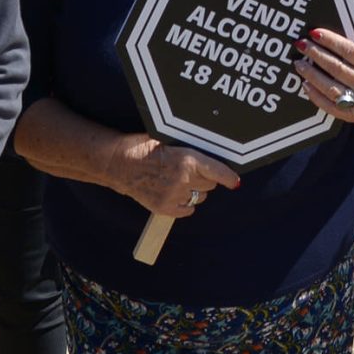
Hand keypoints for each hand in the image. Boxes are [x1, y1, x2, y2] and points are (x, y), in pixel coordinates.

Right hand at [116, 136, 240, 216]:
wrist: (117, 163)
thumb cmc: (142, 147)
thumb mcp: (169, 141)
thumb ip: (189, 153)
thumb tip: (208, 161)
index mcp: (187, 159)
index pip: (217, 171)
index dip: (229, 177)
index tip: (235, 182)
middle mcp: (183, 179)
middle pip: (210, 185)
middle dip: (205, 179)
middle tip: (191, 172)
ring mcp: (174, 196)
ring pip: (200, 198)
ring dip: (195, 191)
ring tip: (179, 182)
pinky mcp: (164, 208)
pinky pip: (187, 211)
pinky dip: (185, 204)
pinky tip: (175, 194)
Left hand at [296, 5, 353, 122]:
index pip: (350, 52)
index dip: (332, 42)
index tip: (315, 33)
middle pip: (338, 69)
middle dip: (317, 56)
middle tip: (301, 45)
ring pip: (332, 88)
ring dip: (312, 76)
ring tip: (298, 63)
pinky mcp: (351, 116)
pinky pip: (330, 106)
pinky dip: (316, 96)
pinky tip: (305, 84)